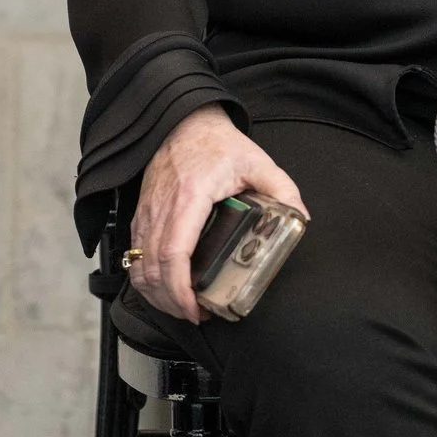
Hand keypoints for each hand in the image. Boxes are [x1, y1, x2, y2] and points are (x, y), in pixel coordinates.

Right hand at [128, 105, 306, 323]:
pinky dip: (144, 276)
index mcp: (190, 197)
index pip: (174, 253)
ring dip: (155, 293)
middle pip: (153, 267)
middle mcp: (162, 207)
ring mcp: (147, 210)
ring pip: (139, 263)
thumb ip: (282, 189)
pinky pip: (135, 251)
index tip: (196, 309)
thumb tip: (302, 219)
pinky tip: (164, 287)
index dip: (180, 289)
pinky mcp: (142, 211)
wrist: (185, 121)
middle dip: (170, 301)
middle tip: (195, 316)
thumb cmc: (218, 143)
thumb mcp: (258, 162)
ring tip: (181, 307)